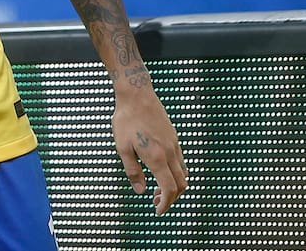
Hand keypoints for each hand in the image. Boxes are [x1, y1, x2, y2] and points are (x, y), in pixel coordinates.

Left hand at [111, 87, 187, 213]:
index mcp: (157, 158)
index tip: (157, 211)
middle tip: (156, 203)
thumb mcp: (122, 147)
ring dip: (174, 186)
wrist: (137, 94)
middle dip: (171, 198)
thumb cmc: (126, 120)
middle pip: (181, 185)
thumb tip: (141, 192)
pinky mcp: (174, 138)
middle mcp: (170, 153)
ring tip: (157, 189)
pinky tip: (161, 171)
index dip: (166, 204)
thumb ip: (132, 171)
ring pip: (183, 173)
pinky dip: (175, 173)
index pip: (169, 189)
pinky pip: (181, 161)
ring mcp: (175, 145)